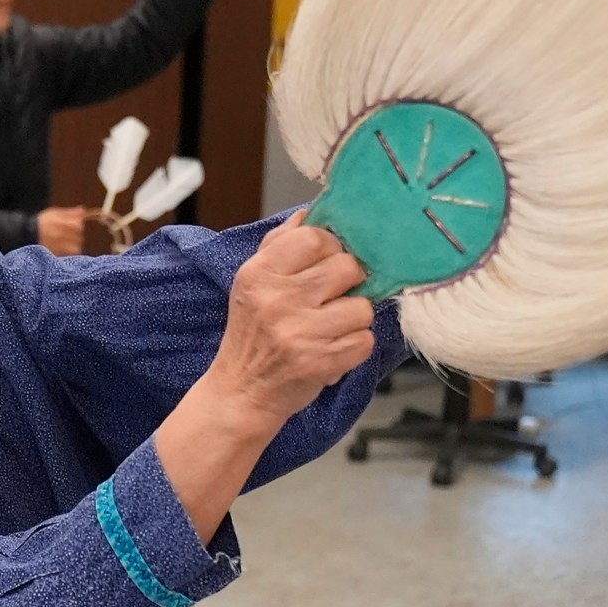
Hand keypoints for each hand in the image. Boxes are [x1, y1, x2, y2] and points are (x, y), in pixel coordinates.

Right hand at [36, 206, 90, 256]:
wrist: (28, 233)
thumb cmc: (42, 222)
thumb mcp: (54, 213)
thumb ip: (70, 212)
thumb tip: (82, 210)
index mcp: (60, 223)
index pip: (78, 225)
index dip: (78, 225)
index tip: (75, 225)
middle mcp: (60, 235)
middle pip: (79, 237)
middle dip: (77, 235)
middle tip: (70, 234)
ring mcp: (58, 246)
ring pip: (76, 248)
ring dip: (75, 245)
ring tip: (68, 242)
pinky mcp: (56, 254)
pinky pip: (69, 255)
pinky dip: (69, 252)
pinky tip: (64, 248)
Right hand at [200, 218, 373, 425]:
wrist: (242, 392)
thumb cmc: (253, 334)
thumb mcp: (252, 283)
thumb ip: (280, 245)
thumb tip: (310, 215)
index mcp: (259, 274)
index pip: (315, 238)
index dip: (332, 249)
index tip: (328, 264)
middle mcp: (278, 300)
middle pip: (348, 268)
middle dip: (349, 283)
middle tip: (333, 297)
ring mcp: (301, 333)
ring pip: (363, 307)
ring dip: (353, 319)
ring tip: (331, 328)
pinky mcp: (322, 362)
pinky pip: (365, 341)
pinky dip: (354, 346)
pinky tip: (332, 349)